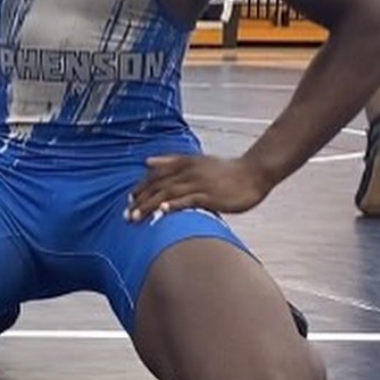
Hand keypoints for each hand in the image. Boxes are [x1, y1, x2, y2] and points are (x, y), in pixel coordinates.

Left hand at [127, 154, 270, 220]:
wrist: (253, 173)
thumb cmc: (225, 171)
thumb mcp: (196, 161)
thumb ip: (171, 161)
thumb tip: (146, 162)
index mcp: (184, 163)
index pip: (156, 175)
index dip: (141, 188)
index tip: (129, 201)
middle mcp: (188, 171)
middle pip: (158, 186)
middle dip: (140, 201)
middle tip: (126, 216)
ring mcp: (199, 183)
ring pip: (168, 194)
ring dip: (149, 206)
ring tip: (135, 218)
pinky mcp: (209, 195)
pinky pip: (187, 200)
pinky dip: (173, 206)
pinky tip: (161, 213)